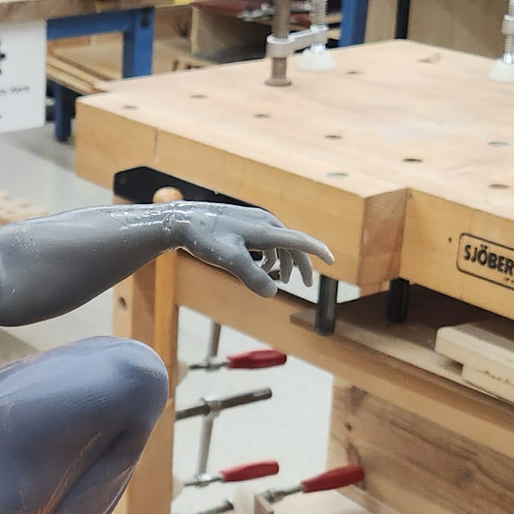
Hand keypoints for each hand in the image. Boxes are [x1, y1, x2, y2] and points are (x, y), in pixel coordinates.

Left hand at [174, 205, 335, 297]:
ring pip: (279, 243)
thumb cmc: (205, 239)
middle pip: (292, 244)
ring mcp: (254, 221)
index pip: (300, 240)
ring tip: (280, 279)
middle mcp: (265, 223)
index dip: (317, 251)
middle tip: (303, 285)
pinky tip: (260, 267)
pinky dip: (269, 255)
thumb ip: (252, 277)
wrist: (182, 221)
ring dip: (283, 261)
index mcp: (266, 231)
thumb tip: (274, 293)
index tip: (332, 260)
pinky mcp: (243, 223)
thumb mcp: (229, 260)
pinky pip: (266, 240)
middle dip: (300, 265)